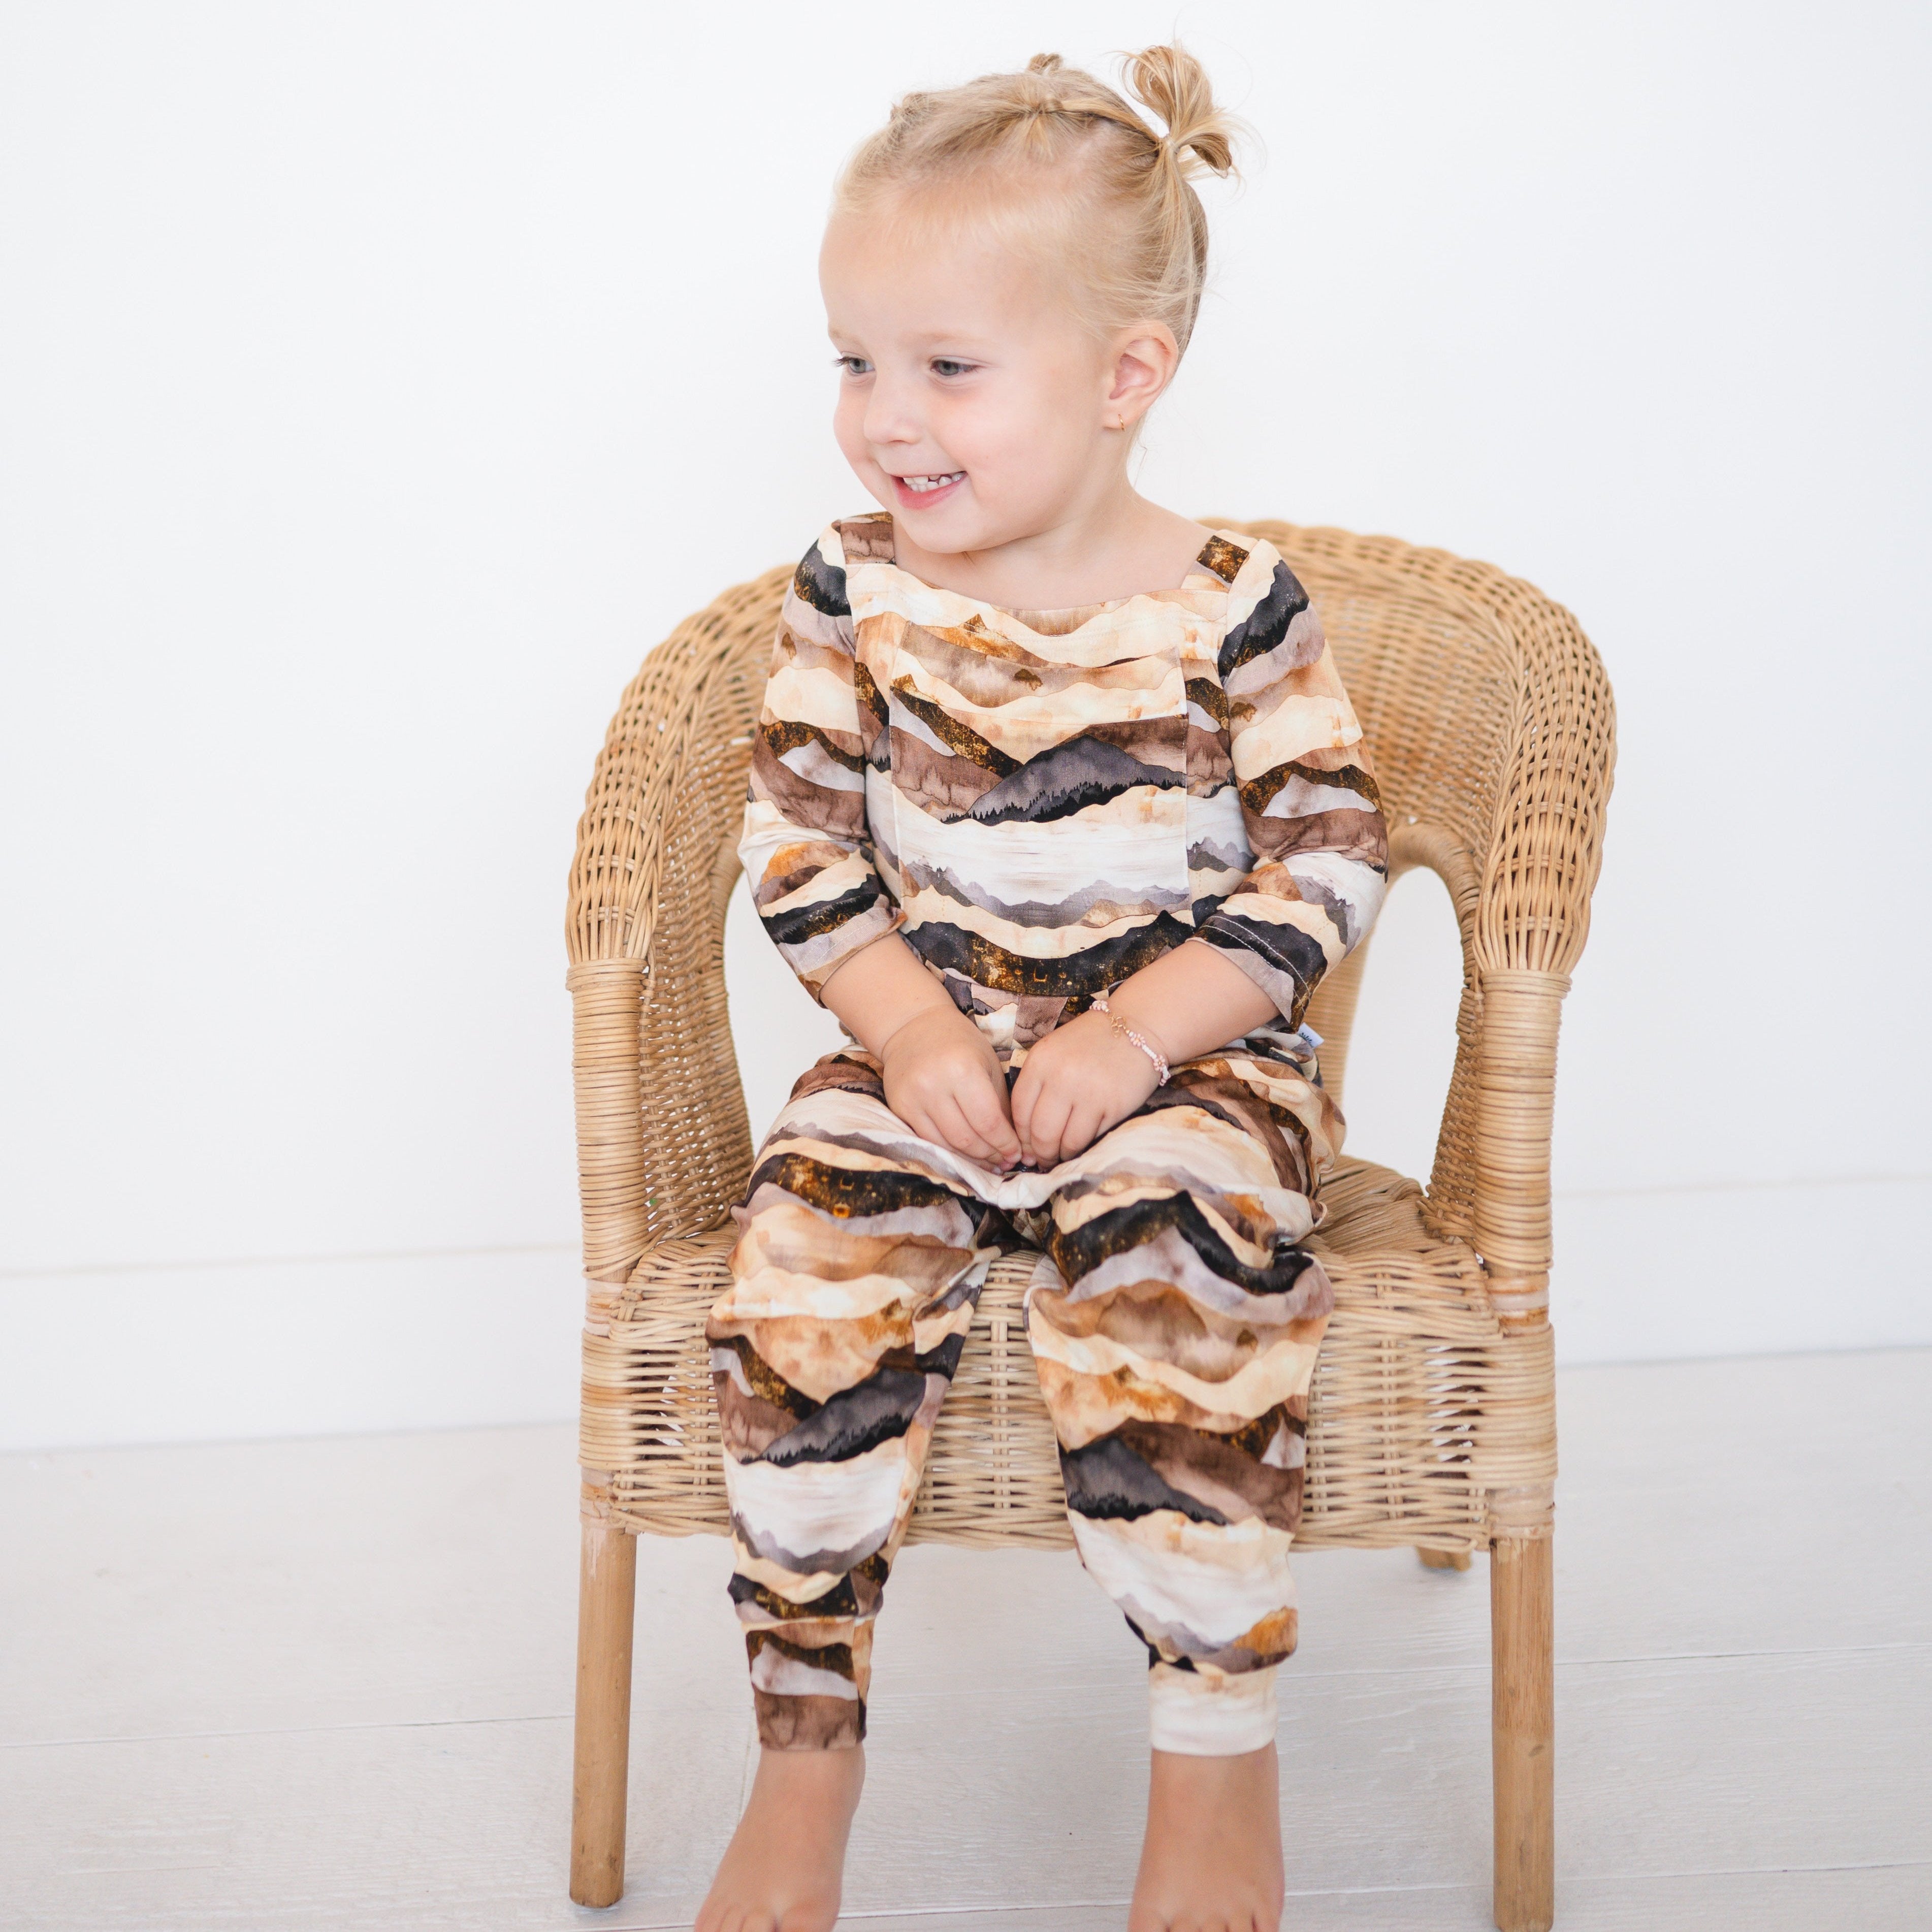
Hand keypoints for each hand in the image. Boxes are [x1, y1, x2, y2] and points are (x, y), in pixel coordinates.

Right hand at [878, 1005, 1021, 1169]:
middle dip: (990, 1155)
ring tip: (988, 1162)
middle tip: (1005, 1162)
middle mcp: (934, 1085)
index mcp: (963, 1069)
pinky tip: (965, 1155)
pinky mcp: (899, 1108)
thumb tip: (1013, 1144)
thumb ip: (1000, 1103)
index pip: (988, 1121)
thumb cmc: (959, 1044)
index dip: (1005, 1144)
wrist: (913, 1027)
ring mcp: (913, 1098)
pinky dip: (949, 1152)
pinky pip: (928, 1141)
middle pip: (967, 1138)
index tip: (1016, 1154)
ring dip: (971, 1159)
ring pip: (947, 1145)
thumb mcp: (988, 1064)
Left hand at [1010, 1010, 1164, 1168]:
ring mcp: (1089, 1092)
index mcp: (1040, 1061)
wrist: (1137, 1026)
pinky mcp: (1114, 1105)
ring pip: (1064, 1141)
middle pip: (1039, 1131)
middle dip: (1039, 1152)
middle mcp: (1061, 1076)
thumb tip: (1025, 1132)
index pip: (1019, 1110)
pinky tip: (1079, 1147)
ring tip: (1060, 1156)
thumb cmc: (1091, 1042)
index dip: (1020, 1136)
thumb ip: (1037, 1083)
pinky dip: (1081, 1148)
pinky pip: (1089, 1138)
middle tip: (1042, 1159)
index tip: (1025, 1146)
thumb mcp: (1054, 1051)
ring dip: (1060, 1155)